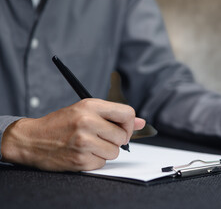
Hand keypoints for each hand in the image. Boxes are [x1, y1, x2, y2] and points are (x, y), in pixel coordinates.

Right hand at [1, 99, 144, 170]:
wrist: (31, 139)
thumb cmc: (60, 123)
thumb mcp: (85, 110)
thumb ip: (114, 115)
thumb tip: (141, 123)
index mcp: (90, 105)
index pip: (127, 113)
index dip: (129, 123)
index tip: (123, 128)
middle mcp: (87, 122)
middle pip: (122, 136)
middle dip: (115, 139)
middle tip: (100, 136)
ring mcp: (83, 142)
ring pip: (115, 151)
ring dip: (106, 150)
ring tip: (90, 144)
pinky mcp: (80, 159)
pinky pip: (102, 163)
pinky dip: (95, 160)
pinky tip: (82, 152)